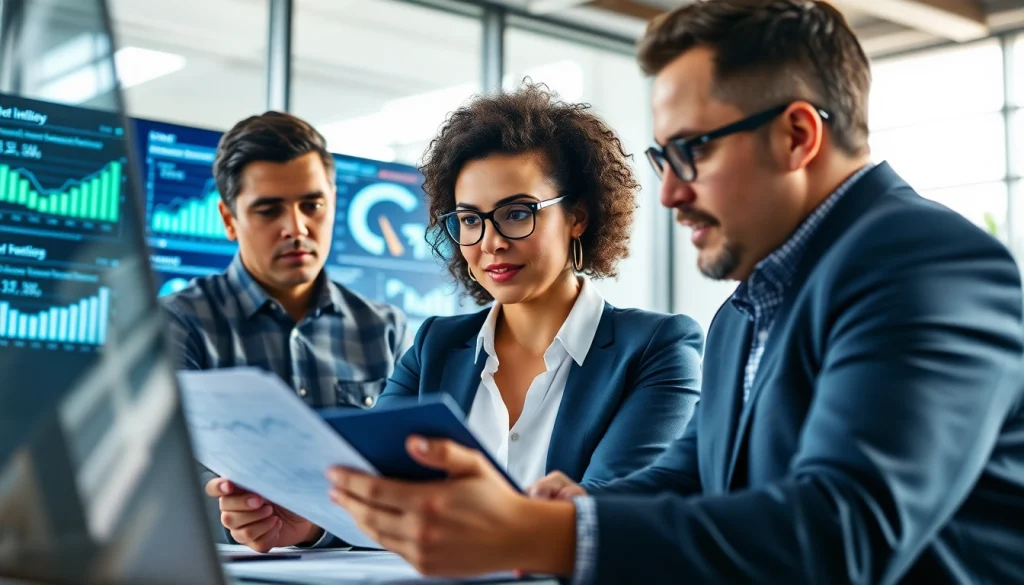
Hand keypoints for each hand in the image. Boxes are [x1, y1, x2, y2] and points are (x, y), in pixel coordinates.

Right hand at [204, 478, 322, 552]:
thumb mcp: (274, 481)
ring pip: (240, 532)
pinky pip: (255, 543)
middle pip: (226, 515)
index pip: (213, 489)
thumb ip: (261, 477)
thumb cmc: (284, 493)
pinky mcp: (254, 542)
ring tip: (274, 514)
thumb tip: (258, 472)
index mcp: (235, 492)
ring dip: (260, 522)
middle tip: (264, 502)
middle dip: (245, 507)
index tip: (230, 486)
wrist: (301, 514)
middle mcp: (233, 511)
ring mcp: (241, 529)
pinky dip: (270, 533)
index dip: (217, 488)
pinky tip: (277, 524)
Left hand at [326, 436, 575, 576]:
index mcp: (429, 502)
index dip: (350, 480)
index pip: (375, 491)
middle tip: (333, 487)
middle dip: (346, 499)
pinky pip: (392, 549)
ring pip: (376, 535)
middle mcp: (421, 531)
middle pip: (369, 514)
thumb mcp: (473, 464)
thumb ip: (441, 451)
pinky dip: (377, 534)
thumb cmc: (497, 498)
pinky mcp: (426, 567)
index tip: (334, 472)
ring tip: (347, 504)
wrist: (519, 538)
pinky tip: (374, 522)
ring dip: (358, 518)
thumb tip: (411, 441)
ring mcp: (422, 553)